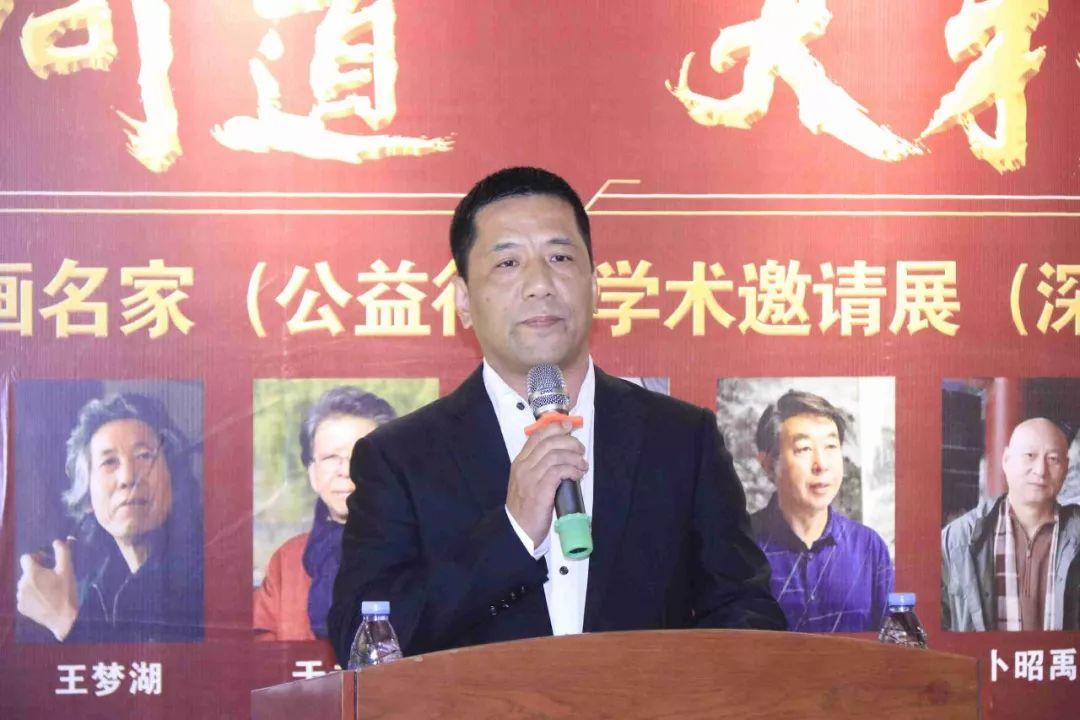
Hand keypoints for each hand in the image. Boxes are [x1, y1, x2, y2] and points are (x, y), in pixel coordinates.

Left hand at [17, 538, 78, 640]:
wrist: (64, 619)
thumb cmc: (67, 592)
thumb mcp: (68, 570)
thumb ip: (62, 552)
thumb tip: (57, 541)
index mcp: (32, 572)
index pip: (26, 557)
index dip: (36, 557)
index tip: (45, 562)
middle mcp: (22, 584)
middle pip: (27, 572)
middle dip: (37, 572)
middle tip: (52, 578)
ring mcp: (20, 597)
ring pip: (25, 584)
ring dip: (34, 584)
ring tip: (49, 591)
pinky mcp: (21, 608)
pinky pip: (25, 597)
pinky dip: (33, 596)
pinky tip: (45, 600)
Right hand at [506, 421, 586, 547]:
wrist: (517, 530)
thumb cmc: (525, 506)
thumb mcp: (526, 481)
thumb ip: (538, 466)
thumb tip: (561, 453)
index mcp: (519, 462)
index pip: (536, 436)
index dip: (554, 428)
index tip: (568, 426)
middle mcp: (523, 467)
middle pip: (549, 443)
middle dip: (569, 442)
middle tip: (580, 449)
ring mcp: (530, 478)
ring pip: (555, 455)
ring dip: (574, 458)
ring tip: (582, 465)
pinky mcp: (540, 491)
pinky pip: (559, 472)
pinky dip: (571, 470)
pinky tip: (577, 475)